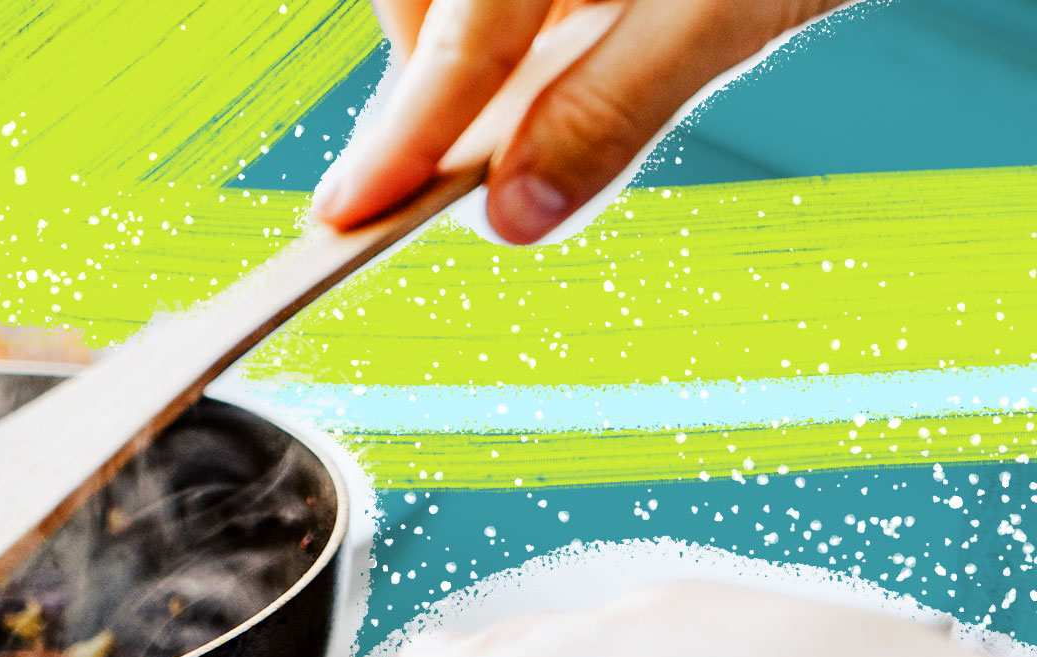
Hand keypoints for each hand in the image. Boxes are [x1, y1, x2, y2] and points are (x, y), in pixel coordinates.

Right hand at [313, 0, 851, 241]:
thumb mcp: (725, 7)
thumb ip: (611, 110)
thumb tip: (512, 221)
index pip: (460, 39)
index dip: (405, 136)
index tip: (345, 217)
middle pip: (425, 7)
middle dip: (448, 81)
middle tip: (488, 149)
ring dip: (470, 45)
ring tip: (559, 60)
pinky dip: (491, 18)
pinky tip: (559, 24)